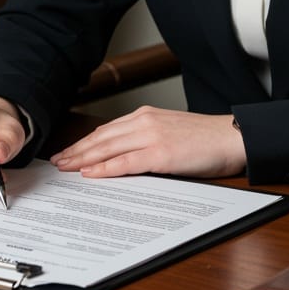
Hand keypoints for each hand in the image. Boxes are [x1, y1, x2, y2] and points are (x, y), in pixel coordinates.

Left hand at [50, 106, 245, 178]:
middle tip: (57, 162)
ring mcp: (151, 137)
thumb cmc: (205, 139)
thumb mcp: (169, 132)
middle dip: (76, 151)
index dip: (84, 142)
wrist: (231, 137)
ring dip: (83, 159)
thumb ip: (146, 140)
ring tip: (66, 168)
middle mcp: (144, 122)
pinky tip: (91, 174)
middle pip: (101, 138)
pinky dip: (105, 168)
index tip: (69, 152)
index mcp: (146, 116)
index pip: (107, 130)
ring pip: (108, 148)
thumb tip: (123, 156)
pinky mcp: (160, 154)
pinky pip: (126, 162)